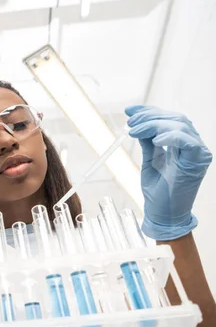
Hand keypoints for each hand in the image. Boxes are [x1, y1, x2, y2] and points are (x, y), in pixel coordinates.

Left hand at [126, 105, 211, 240]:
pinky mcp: (197, 161)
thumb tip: (136, 123)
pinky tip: (155, 140)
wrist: (162, 214)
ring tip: (134, 132)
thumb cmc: (158, 191)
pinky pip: (188, 141)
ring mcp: (197, 153)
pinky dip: (171, 136)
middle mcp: (192, 145)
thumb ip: (147, 142)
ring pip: (180, 125)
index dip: (150, 111)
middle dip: (149, 116)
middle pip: (175, 118)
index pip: (169, 119)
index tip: (129, 111)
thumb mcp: (149, 160)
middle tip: (130, 122)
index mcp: (182, 144)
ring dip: (153, 124)